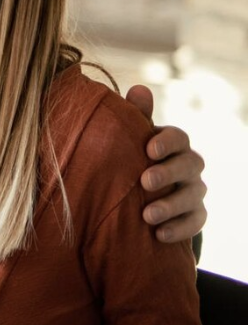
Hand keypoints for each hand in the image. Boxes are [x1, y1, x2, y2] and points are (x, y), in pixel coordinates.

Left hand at [125, 85, 207, 245]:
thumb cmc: (131, 160)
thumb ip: (134, 118)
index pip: (179, 137)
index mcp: (172, 144)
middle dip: (169, 172)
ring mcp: (194, 191)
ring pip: (193, 195)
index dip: (167, 141)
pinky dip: (179, 228)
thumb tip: (139, 89)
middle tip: (145, 181)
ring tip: (147, 215)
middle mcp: (188, 166)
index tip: (148, 149)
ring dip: (170, 205)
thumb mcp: (129, 141)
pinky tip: (158, 235)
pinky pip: (196, 222)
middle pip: (190, 165)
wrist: (135, 196)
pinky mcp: (194, 216)